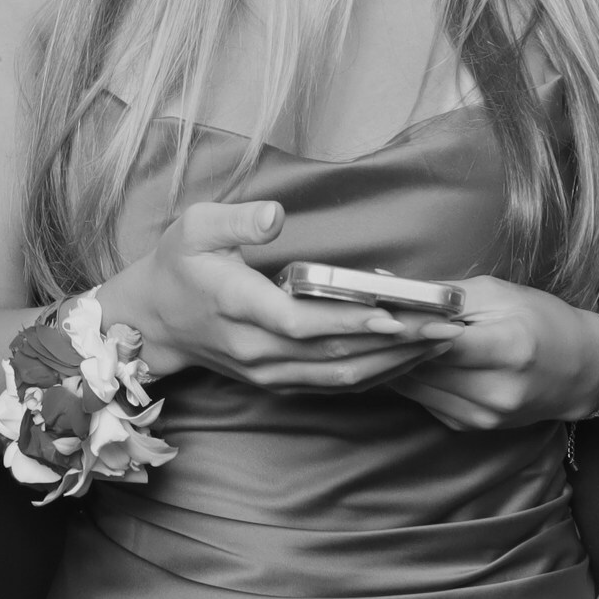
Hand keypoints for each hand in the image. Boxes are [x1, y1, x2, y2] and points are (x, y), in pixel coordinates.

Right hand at [98, 200, 453, 390]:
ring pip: (340, 375)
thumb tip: (275, 215)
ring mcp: (268, 372)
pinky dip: (376, 374)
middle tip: (447, 326)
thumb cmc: (177, 266)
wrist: (151, 322)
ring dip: (394, 363)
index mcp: (237, 307)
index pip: (299, 322)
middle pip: (334, 353)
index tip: (393, 312)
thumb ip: (236, 220)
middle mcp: (256, 349)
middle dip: (396, 342)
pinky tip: (410, 359)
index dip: (347, 320)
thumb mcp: (194, 227)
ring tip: (442, 342)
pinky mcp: (278, 383)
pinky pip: (334, 384)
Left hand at [387, 275, 598, 428]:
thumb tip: (386, 287)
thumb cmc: (542, 321)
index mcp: (509, 350)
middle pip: (421, 366)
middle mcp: (496, 392)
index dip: (403, 326)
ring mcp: (482, 416)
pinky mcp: (470, 427)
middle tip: (362, 319)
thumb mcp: (498, 294)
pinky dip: (410, 377)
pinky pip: (424, 399)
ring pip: (414, 386)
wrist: (582, 370)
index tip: (374, 310)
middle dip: (389, 343)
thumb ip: (443, 295)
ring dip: (393, 362)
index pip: (439, 341)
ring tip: (376, 335)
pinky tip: (403, 357)